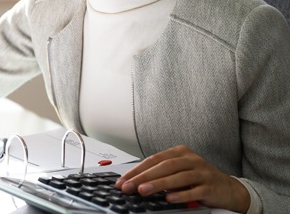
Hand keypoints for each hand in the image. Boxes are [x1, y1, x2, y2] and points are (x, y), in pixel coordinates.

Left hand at [116, 145, 249, 211]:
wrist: (228, 189)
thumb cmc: (198, 179)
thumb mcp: (178, 171)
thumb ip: (160, 174)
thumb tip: (135, 182)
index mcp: (180, 152)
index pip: (154, 159)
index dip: (137, 170)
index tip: (123, 180)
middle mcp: (191, 159)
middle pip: (163, 166)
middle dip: (143, 177)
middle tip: (128, 186)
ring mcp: (202, 172)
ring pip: (177, 177)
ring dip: (158, 184)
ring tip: (143, 191)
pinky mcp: (210, 186)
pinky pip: (193, 190)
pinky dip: (180, 195)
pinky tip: (169, 199)